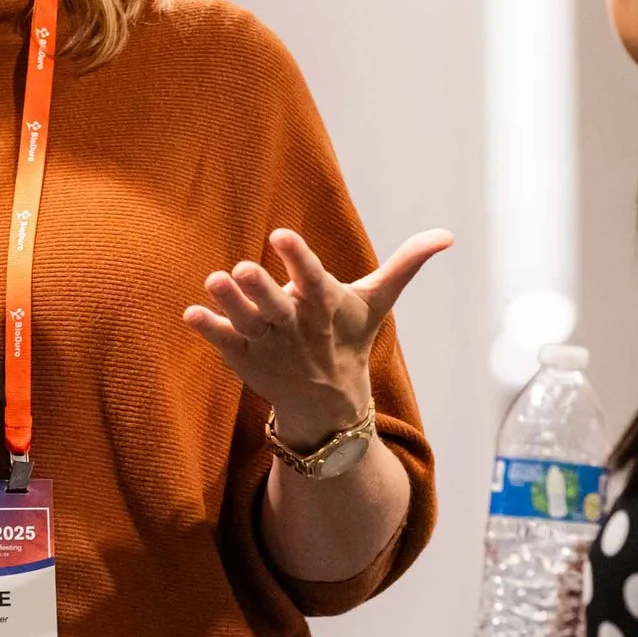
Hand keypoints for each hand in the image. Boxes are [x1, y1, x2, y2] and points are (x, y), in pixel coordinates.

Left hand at [184, 227, 452, 443]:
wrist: (328, 402)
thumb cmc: (349, 336)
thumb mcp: (377, 302)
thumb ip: (406, 265)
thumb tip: (447, 235)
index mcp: (324, 308)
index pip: (312, 279)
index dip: (297, 258)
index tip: (280, 234)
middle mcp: (295, 327)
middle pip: (275, 307)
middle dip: (260, 289)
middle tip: (241, 267)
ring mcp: (268, 345)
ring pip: (246, 322)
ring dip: (228, 304)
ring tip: (212, 280)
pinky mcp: (245, 357)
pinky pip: (224, 342)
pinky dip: (209, 329)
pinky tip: (190, 313)